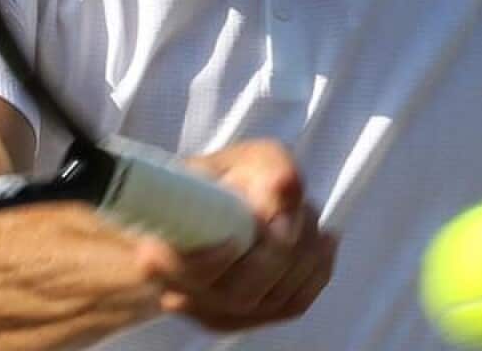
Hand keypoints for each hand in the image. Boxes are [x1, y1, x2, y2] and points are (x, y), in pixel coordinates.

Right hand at [133, 140, 338, 330]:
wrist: (209, 213)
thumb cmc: (220, 183)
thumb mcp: (239, 159)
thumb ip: (266, 165)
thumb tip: (287, 185)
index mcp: (156, 249)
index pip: (179, 271)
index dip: (217, 257)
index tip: (250, 227)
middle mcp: (178, 293)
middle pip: (238, 292)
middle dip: (282, 249)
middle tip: (299, 207)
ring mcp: (210, 314)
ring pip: (269, 300)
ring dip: (304, 254)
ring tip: (308, 212)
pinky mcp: (243, 321)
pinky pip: (291, 307)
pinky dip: (317, 271)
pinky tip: (325, 241)